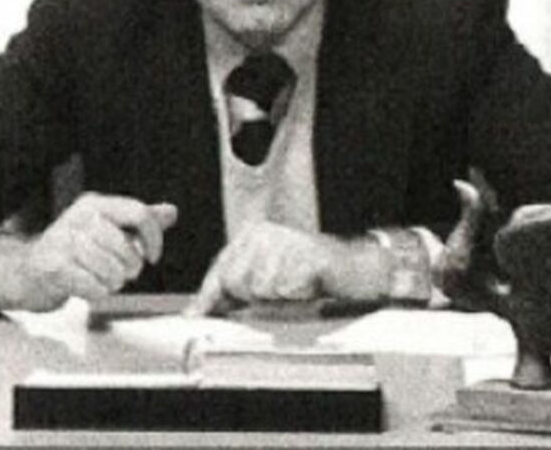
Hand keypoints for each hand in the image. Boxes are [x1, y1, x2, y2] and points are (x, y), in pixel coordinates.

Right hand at [0, 193, 177, 310]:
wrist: (28, 270)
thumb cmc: (74, 249)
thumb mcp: (107, 227)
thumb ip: (140, 221)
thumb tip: (171, 212)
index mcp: (95, 203)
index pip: (139, 212)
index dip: (154, 237)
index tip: (153, 255)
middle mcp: (78, 217)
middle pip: (126, 246)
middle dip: (131, 266)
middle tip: (124, 272)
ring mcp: (63, 241)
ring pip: (111, 268)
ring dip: (114, 281)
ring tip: (106, 279)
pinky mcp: (53, 266)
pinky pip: (93, 285)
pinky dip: (97, 292)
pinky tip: (90, 287)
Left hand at [184, 221, 390, 315]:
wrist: (355, 269)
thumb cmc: (309, 277)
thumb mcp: (266, 281)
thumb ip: (233, 292)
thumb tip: (198, 310)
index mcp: (251, 236)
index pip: (220, 270)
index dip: (210, 296)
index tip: (195, 316)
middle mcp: (263, 233)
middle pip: (236, 281)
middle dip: (252, 298)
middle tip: (279, 294)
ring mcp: (284, 242)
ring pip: (260, 288)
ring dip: (278, 298)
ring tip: (296, 288)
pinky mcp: (305, 254)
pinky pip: (285, 288)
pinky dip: (296, 295)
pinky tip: (307, 287)